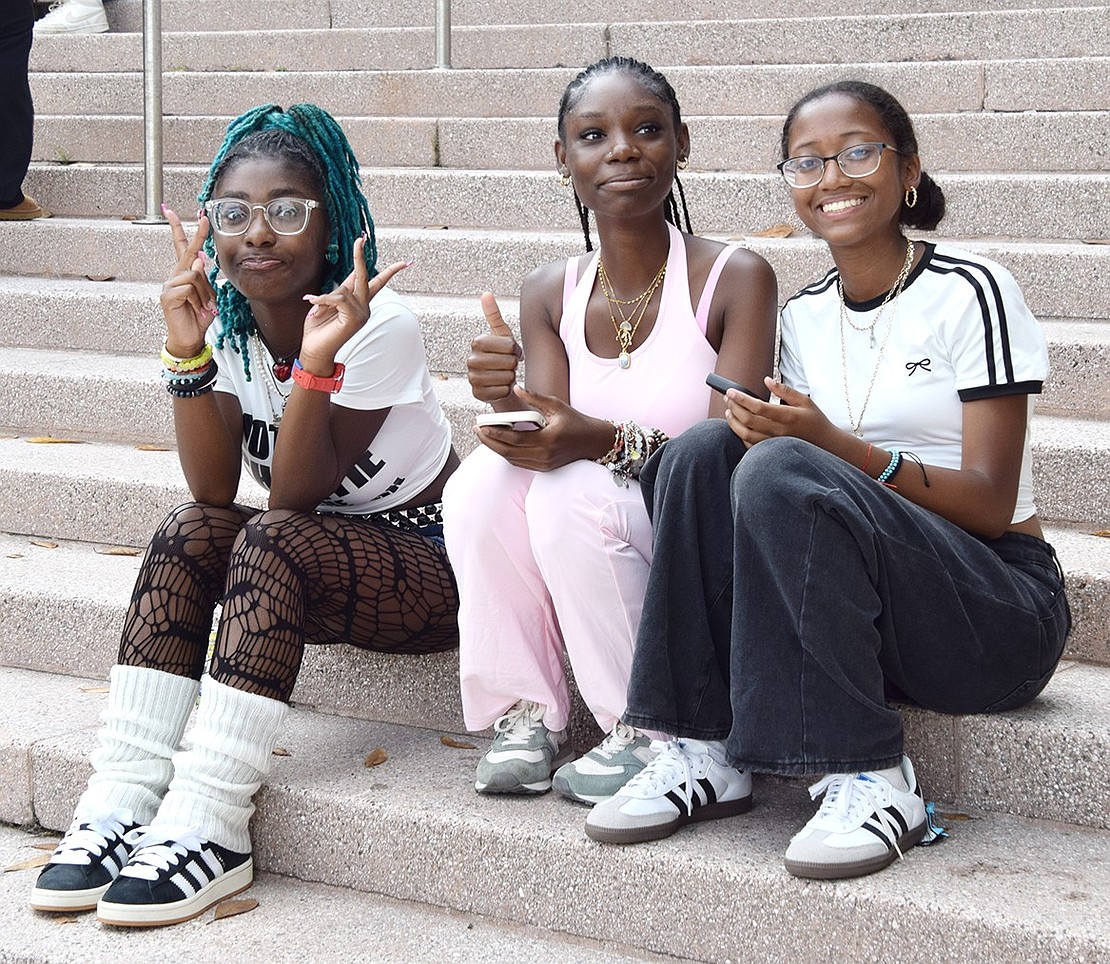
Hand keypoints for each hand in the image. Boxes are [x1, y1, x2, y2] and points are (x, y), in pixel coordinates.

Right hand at [160, 207, 217, 356]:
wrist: (191, 337)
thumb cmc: (200, 315)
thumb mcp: (208, 296)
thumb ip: (204, 279)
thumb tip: (198, 259)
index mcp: (184, 273)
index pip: (181, 247)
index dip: (179, 229)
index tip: (176, 212)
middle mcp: (175, 275)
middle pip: (186, 251)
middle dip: (197, 234)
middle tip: (204, 217)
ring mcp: (169, 285)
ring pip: (194, 275)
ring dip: (205, 293)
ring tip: (206, 307)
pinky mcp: (168, 296)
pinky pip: (188, 288)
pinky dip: (198, 300)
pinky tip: (197, 310)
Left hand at [298, 238, 409, 373]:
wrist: (314, 350)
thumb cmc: (319, 329)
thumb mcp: (328, 305)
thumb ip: (341, 290)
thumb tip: (353, 274)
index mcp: (360, 304)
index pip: (377, 284)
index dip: (390, 272)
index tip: (404, 263)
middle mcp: (364, 308)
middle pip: (366, 277)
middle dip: (360, 257)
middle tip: (360, 239)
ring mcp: (361, 314)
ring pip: (344, 290)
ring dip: (325, 297)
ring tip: (314, 307)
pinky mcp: (354, 319)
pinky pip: (338, 298)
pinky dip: (322, 300)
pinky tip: (311, 303)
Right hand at [467, 292, 522, 401]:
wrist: (497, 380)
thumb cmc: (501, 355)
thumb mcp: (501, 335)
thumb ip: (494, 315)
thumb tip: (486, 294)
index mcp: (477, 342)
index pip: (509, 346)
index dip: (515, 350)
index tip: (510, 351)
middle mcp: (471, 360)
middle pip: (509, 362)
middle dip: (513, 364)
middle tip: (507, 364)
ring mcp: (472, 378)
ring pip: (507, 377)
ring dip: (510, 377)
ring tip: (504, 374)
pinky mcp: (477, 394)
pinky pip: (502, 391)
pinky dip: (506, 390)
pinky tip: (501, 386)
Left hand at [475, 385, 605, 471]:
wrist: (593, 442)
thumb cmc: (575, 421)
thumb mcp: (556, 405)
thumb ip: (534, 398)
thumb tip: (515, 387)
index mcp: (548, 439)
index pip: (515, 438)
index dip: (496, 433)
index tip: (481, 426)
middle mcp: (544, 455)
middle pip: (509, 452)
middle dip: (489, 442)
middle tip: (477, 430)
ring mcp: (544, 464)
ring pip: (512, 459)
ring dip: (496, 449)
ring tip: (484, 436)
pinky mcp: (543, 468)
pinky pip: (519, 463)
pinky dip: (507, 454)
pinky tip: (499, 444)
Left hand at [723, 376, 837, 449]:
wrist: (825, 444)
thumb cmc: (814, 420)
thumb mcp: (804, 400)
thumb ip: (784, 390)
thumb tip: (766, 380)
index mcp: (788, 416)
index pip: (758, 407)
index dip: (741, 399)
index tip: (731, 392)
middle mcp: (780, 431)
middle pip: (748, 420)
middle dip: (734, 408)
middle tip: (727, 399)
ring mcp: (774, 443)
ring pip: (746, 435)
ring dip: (733, 422)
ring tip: (728, 412)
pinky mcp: (772, 451)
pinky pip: (750, 445)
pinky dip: (740, 435)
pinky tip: (737, 426)